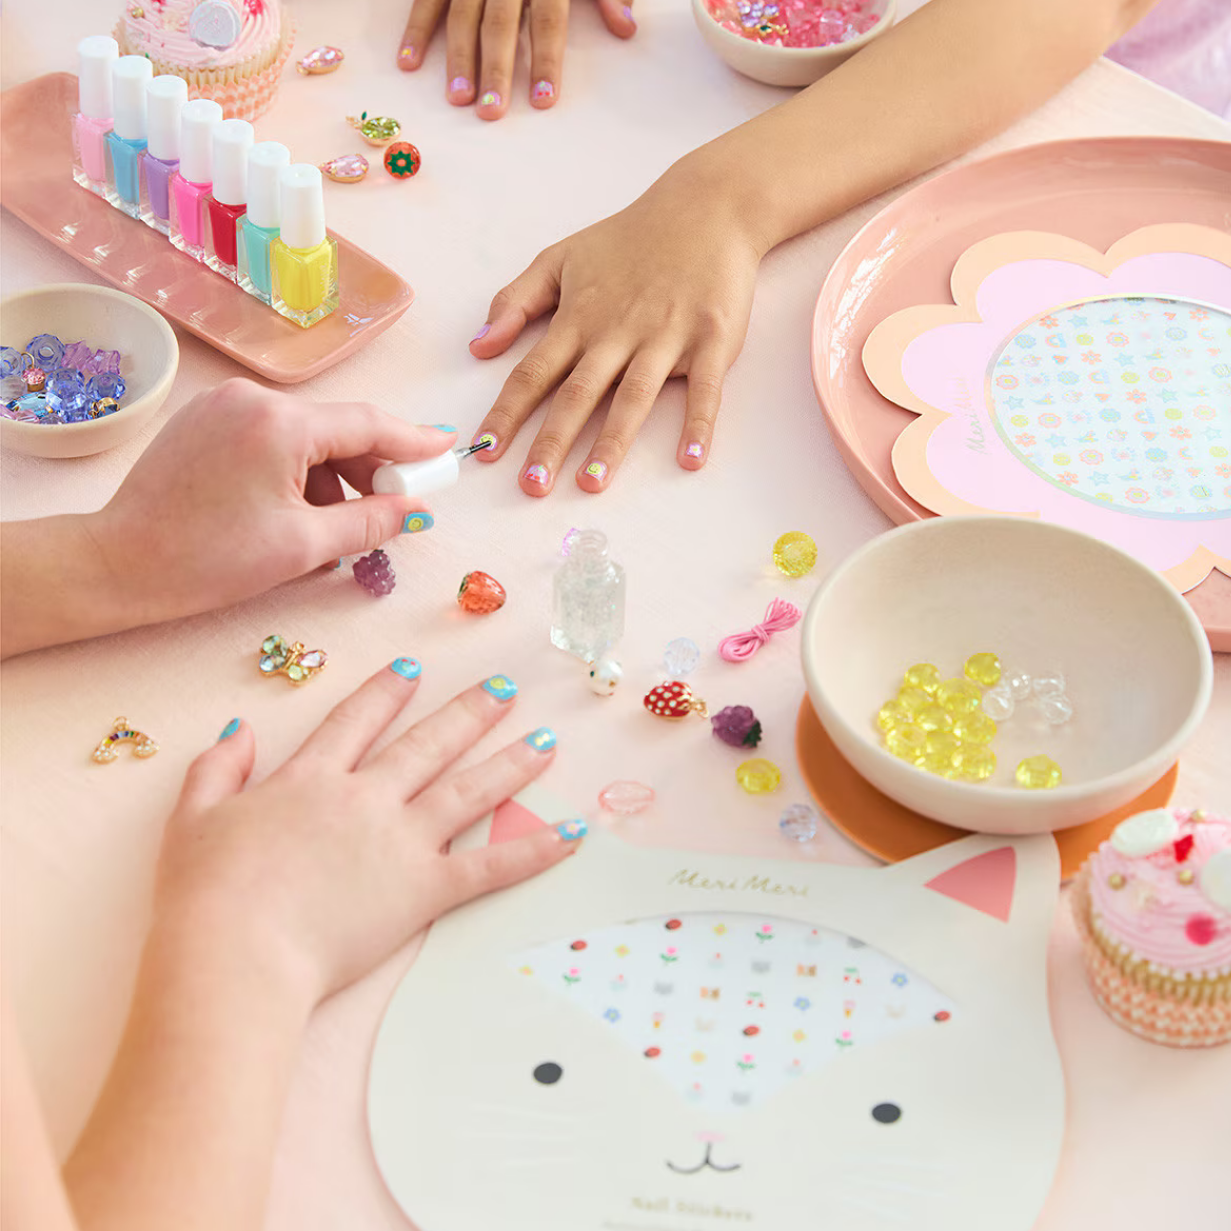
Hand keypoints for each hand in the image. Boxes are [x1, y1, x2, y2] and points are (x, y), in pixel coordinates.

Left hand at [92, 378, 451, 628]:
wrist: (118, 565)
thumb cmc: (207, 559)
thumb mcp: (304, 546)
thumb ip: (371, 523)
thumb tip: (414, 510)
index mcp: (280, 422)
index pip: (369, 424)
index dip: (414, 442)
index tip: (446, 450)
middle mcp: (252, 398)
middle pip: (337, 428)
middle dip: (370, 470)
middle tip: (394, 510)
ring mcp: (223, 405)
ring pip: (304, 436)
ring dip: (331, 477)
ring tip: (333, 530)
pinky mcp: (205, 422)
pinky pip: (271, 438)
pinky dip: (295, 470)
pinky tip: (296, 513)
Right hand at [155, 666, 578, 1005]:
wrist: (238, 953)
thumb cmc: (205, 895)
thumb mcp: (192, 820)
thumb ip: (218, 769)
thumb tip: (241, 728)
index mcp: (311, 780)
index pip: (356, 720)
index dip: (386, 691)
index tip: (412, 666)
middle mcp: (367, 798)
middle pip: (428, 743)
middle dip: (469, 712)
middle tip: (504, 688)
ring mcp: (402, 841)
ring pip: (469, 790)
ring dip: (512, 762)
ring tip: (547, 740)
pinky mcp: (425, 890)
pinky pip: (491, 864)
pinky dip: (536, 849)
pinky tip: (574, 833)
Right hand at [396, 0, 634, 118]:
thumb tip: (626, 28)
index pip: (548, 20)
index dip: (546, 59)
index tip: (543, 101)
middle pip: (500, 22)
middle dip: (495, 68)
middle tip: (491, 112)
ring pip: (462, 13)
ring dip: (457, 57)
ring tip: (457, 99)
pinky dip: (416, 29)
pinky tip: (409, 63)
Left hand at [468, 153, 768, 493]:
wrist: (706, 208)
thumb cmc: (629, 240)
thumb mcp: (561, 257)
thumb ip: (515, 300)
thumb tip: (479, 348)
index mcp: (579, 318)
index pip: (533, 373)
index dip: (507, 414)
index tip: (484, 452)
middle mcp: (618, 332)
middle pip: (578, 394)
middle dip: (552, 441)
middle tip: (532, 485)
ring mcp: (666, 337)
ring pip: (634, 396)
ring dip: (612, 442)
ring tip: (592, 483)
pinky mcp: (712, 339)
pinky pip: (706, 388)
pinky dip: (700, 422)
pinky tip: (692, 458)